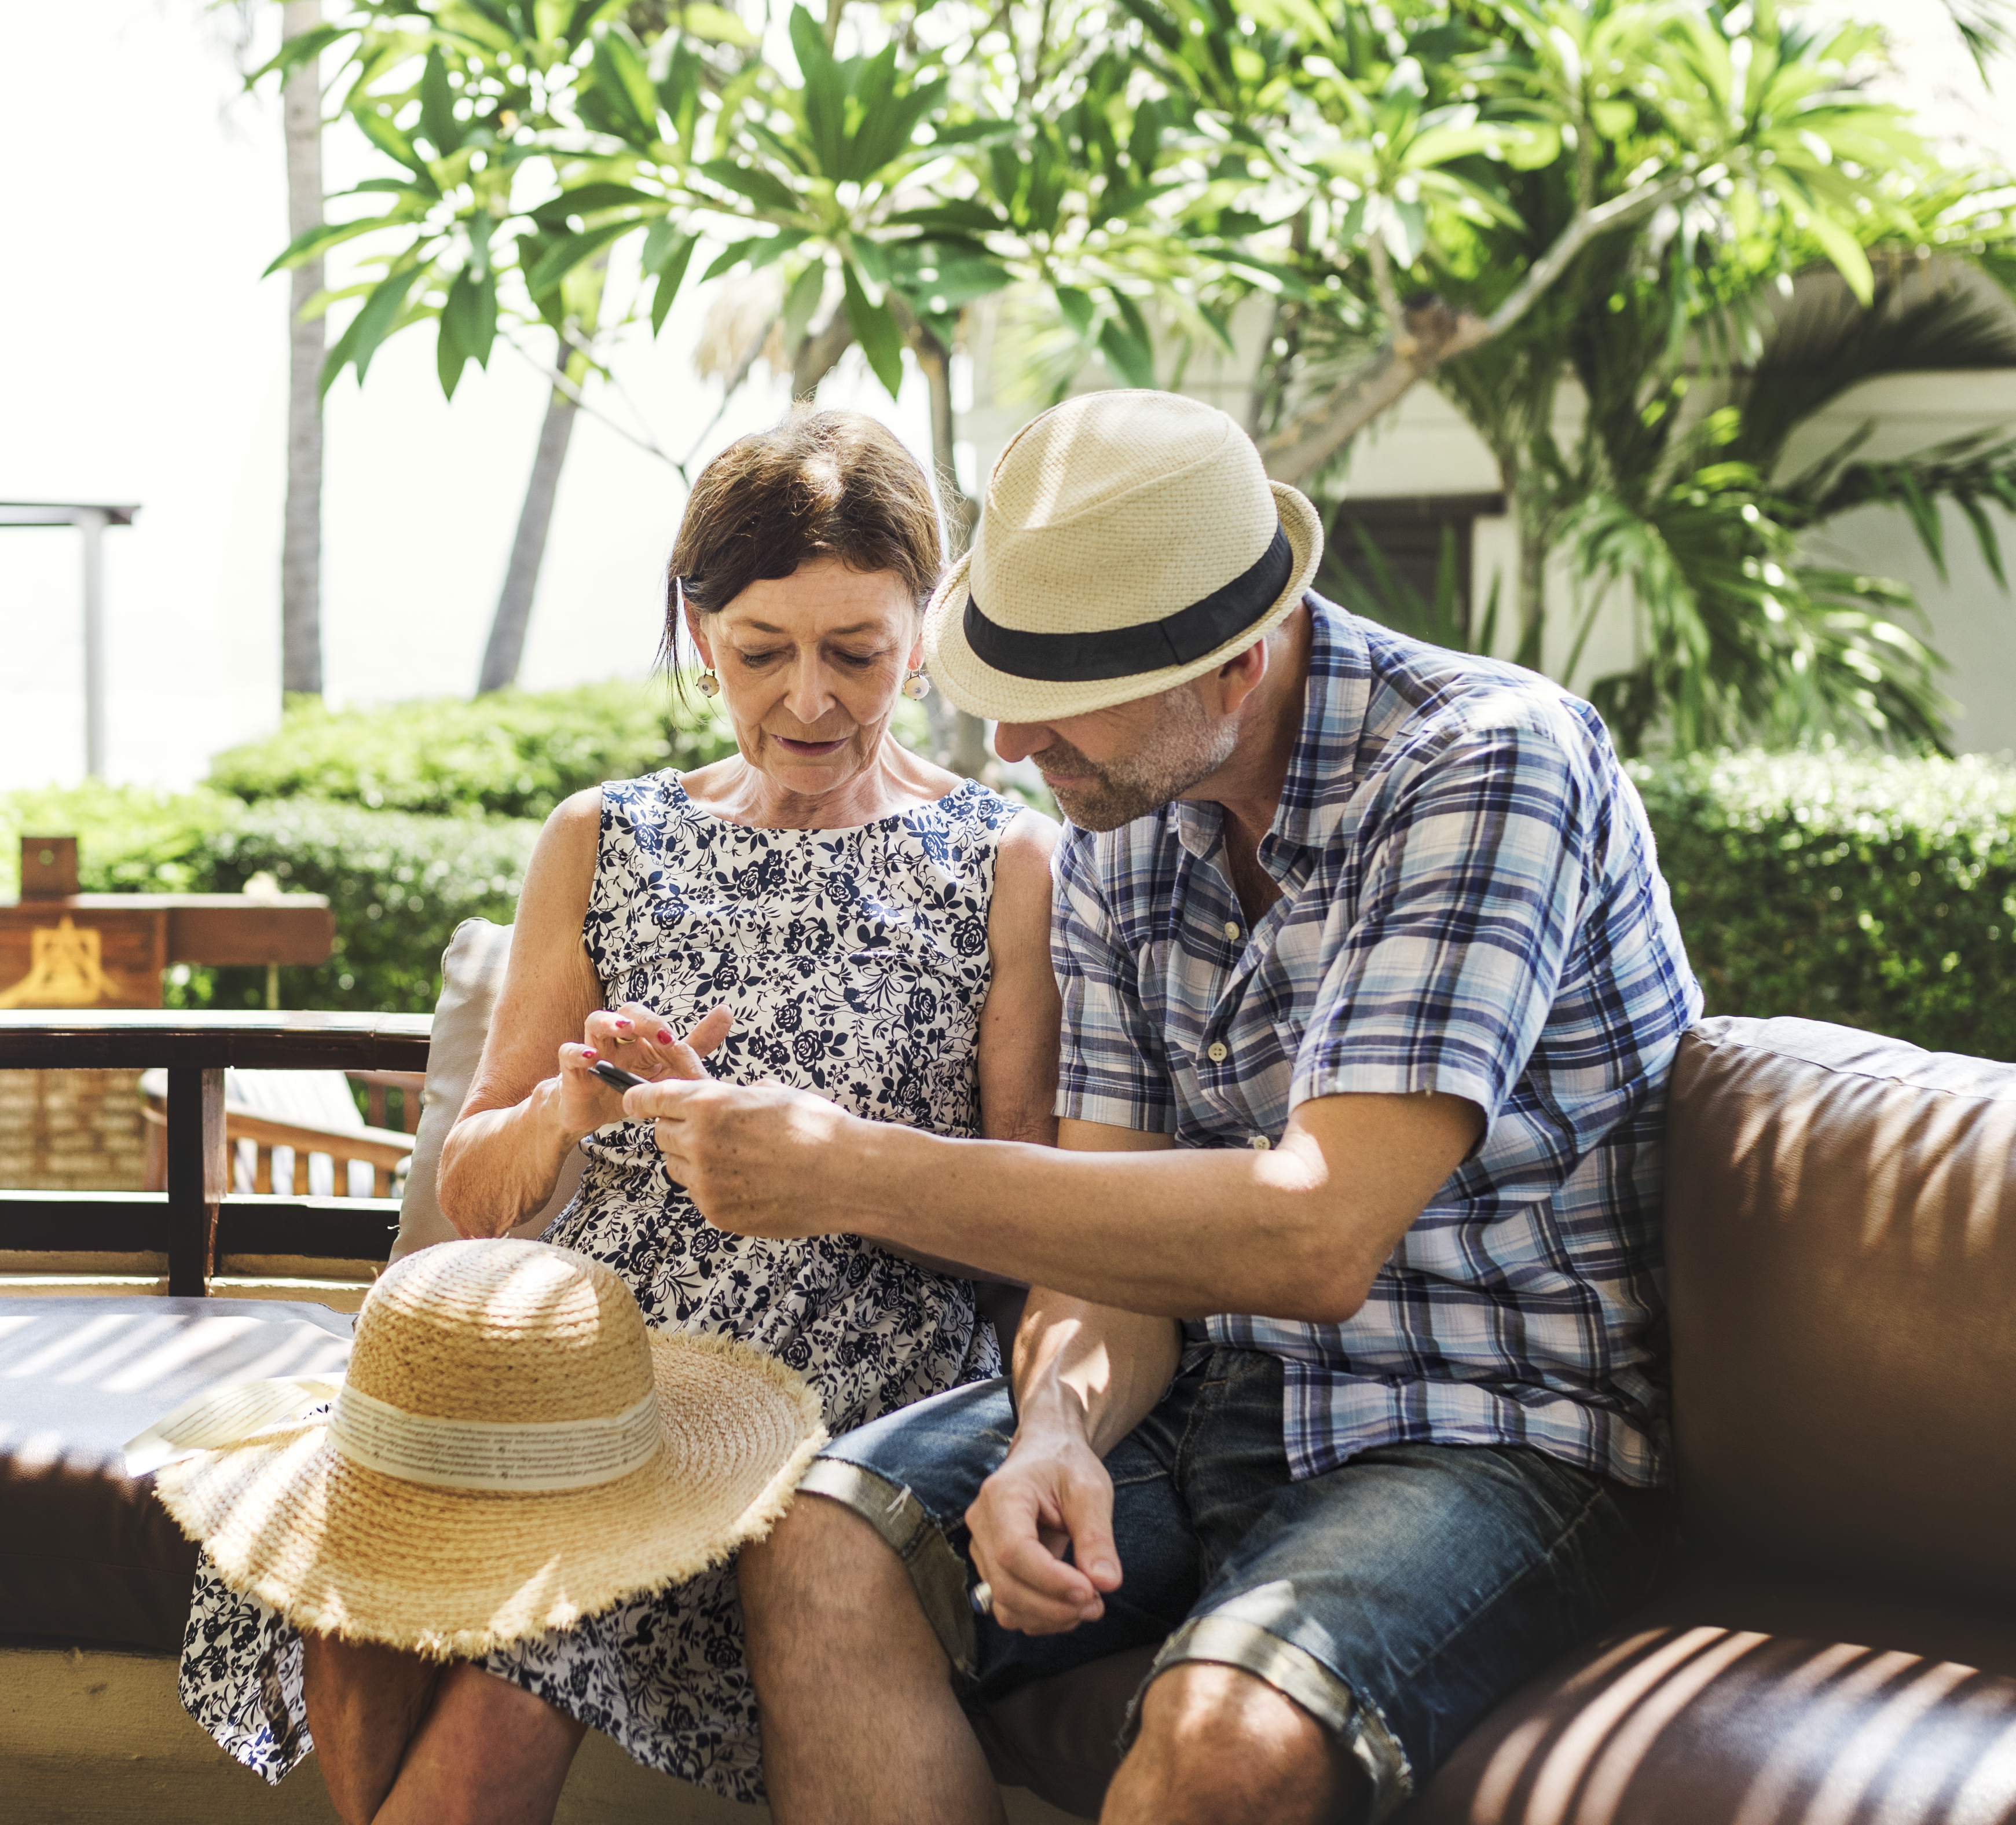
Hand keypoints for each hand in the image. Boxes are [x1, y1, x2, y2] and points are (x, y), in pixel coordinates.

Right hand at [552, 1003, 731, 1141]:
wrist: (589, 1113)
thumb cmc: (629, 1085)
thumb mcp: (666, 1070)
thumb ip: (695, 1044)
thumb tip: (727, 1012)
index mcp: (640, 1038)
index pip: (652, 1021)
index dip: (663, 1027)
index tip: (675, 1042)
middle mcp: (618, 1038)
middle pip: (627, 1010)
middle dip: (643, 1018)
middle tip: (659, 1035)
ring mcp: (593, 1051)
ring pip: (595, 1022)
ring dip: (610, 1022)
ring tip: (624, 1028)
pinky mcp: (572, 1071)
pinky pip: (567, 1054)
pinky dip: (576, 1052)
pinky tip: (590, 1057)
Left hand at [619, 1076, 855, 1235]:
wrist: (848, 1176)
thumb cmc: (817, 1127)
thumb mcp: (772, 1093)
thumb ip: (734, 1094)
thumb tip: (726, 1095)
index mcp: (709, 1103)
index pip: (649, 1099)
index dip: (640, 1099)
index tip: (635, 1101)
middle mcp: (698, 1142)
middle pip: (661, 1135)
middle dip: (678, 1129)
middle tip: (710, 1130)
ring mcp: (706, 1182)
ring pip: (677, 1168)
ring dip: (694, 1160)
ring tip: (737, 1158)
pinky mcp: (717, 1212)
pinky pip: (699, 1195)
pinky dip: (714, 1187)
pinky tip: (750, 1182)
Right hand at [963, 1423, 1122, 1633]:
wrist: (1046, 1453)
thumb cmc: (1065, 1465)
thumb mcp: (1090, 1490)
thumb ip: (1097, 1536)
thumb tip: (1107, 1583)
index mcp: (1002, 1495)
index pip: (1014, 1551)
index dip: (1050, 1580)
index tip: (1090, 1592)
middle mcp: (982, 1524)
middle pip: (1006, 1585)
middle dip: (1054, 1607)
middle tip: (1098, 1604)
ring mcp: (982, 1548)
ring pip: (1005, 1604)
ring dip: (1048, 1618)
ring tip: (1089, 1606)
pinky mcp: (992, 1567)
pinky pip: (1009, 1606)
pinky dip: (1040, 1617)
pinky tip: (1069, 1606)